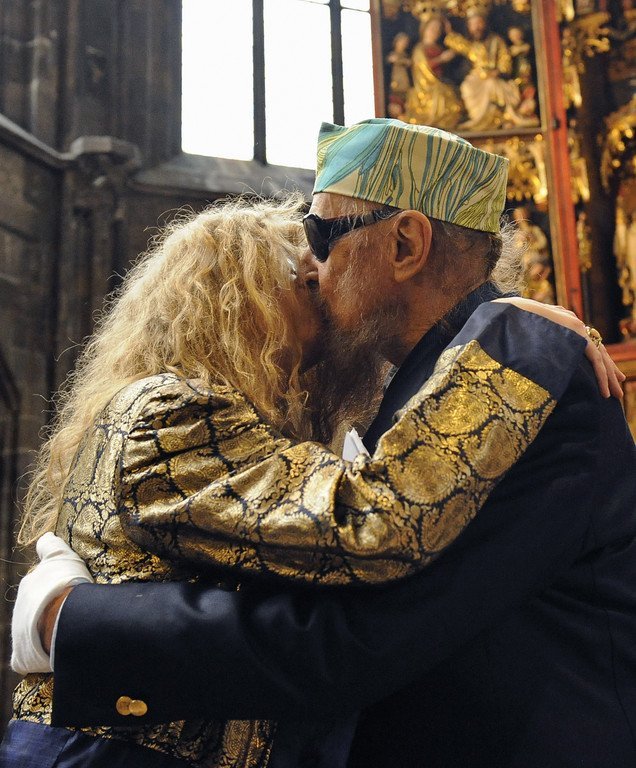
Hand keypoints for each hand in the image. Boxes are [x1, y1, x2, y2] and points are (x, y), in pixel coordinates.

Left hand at [11, 533, 92, 673]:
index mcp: (31, 582)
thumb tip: (45, 536)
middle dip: (46, 607)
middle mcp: (22, 603)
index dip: (47, 581)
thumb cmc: (67, 584)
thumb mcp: (63, 556)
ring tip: (65, 630)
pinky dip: (37, 654)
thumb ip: (50, 547)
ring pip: (31, 628)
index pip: (36, 579)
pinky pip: (28, 655)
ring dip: (44, 628)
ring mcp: (19, 629)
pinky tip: (52, 653)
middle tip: (69, 609)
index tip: (57, 584)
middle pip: (34, 604)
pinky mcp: (21, 654)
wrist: (64, 619)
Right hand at [493, 298, 624, 398]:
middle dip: (607, 370)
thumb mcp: (519, 334)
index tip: (602, 376)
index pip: (583, 343)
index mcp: (559, 320)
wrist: (503, 312)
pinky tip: (605, 392)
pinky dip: (601, 375)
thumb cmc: (504, 326)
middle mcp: (570, 320)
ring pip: (598, 355)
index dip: (594, 360)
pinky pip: (594, 357)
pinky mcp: (575, 332)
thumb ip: (528, 341)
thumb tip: (522, 358)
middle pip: (595, 349)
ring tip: (615, 395)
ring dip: (608, 377)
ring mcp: (574, 325)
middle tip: (616, 387)